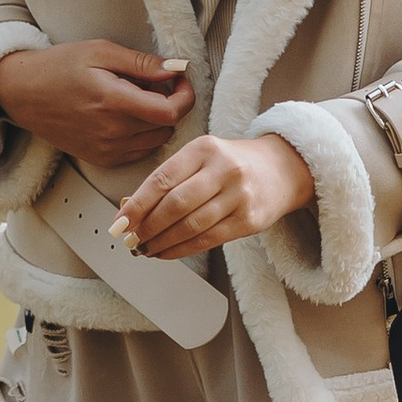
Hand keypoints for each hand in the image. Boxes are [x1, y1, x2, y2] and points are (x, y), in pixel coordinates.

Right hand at [0, 40, 194, 162]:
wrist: (24, 94)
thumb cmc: (59, 67)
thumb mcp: (101, 52)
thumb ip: (141, 63)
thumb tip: (175, 69)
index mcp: (114, 103)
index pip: (170, 112)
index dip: (185, 96)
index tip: (180, 81)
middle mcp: (112, 133)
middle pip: (167, 126)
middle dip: (170, 103)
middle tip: (155, 83)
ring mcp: (107, 150)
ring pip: (156, 141)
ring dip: (157, 120)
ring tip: (138, 98)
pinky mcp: (102, 159)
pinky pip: (139, 151)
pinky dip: (143, 135)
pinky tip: (127, 116)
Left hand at [114, 132, 314, 259]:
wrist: (281, 169)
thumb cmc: (231, 164)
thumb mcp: (200, 159)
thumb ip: (168, 180)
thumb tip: (128, 209)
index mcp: (205, 148)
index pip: (163, 179)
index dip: (137, 204)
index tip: (120, 222)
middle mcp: (224, 169)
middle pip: (175, 204)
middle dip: (147, 227)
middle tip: (131, 239)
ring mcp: (239, 195)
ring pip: (190, 226)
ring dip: (162, 242)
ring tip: (145, 248)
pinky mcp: (249, 220)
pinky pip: (207, 240)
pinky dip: (181, 250)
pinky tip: (166, 252)